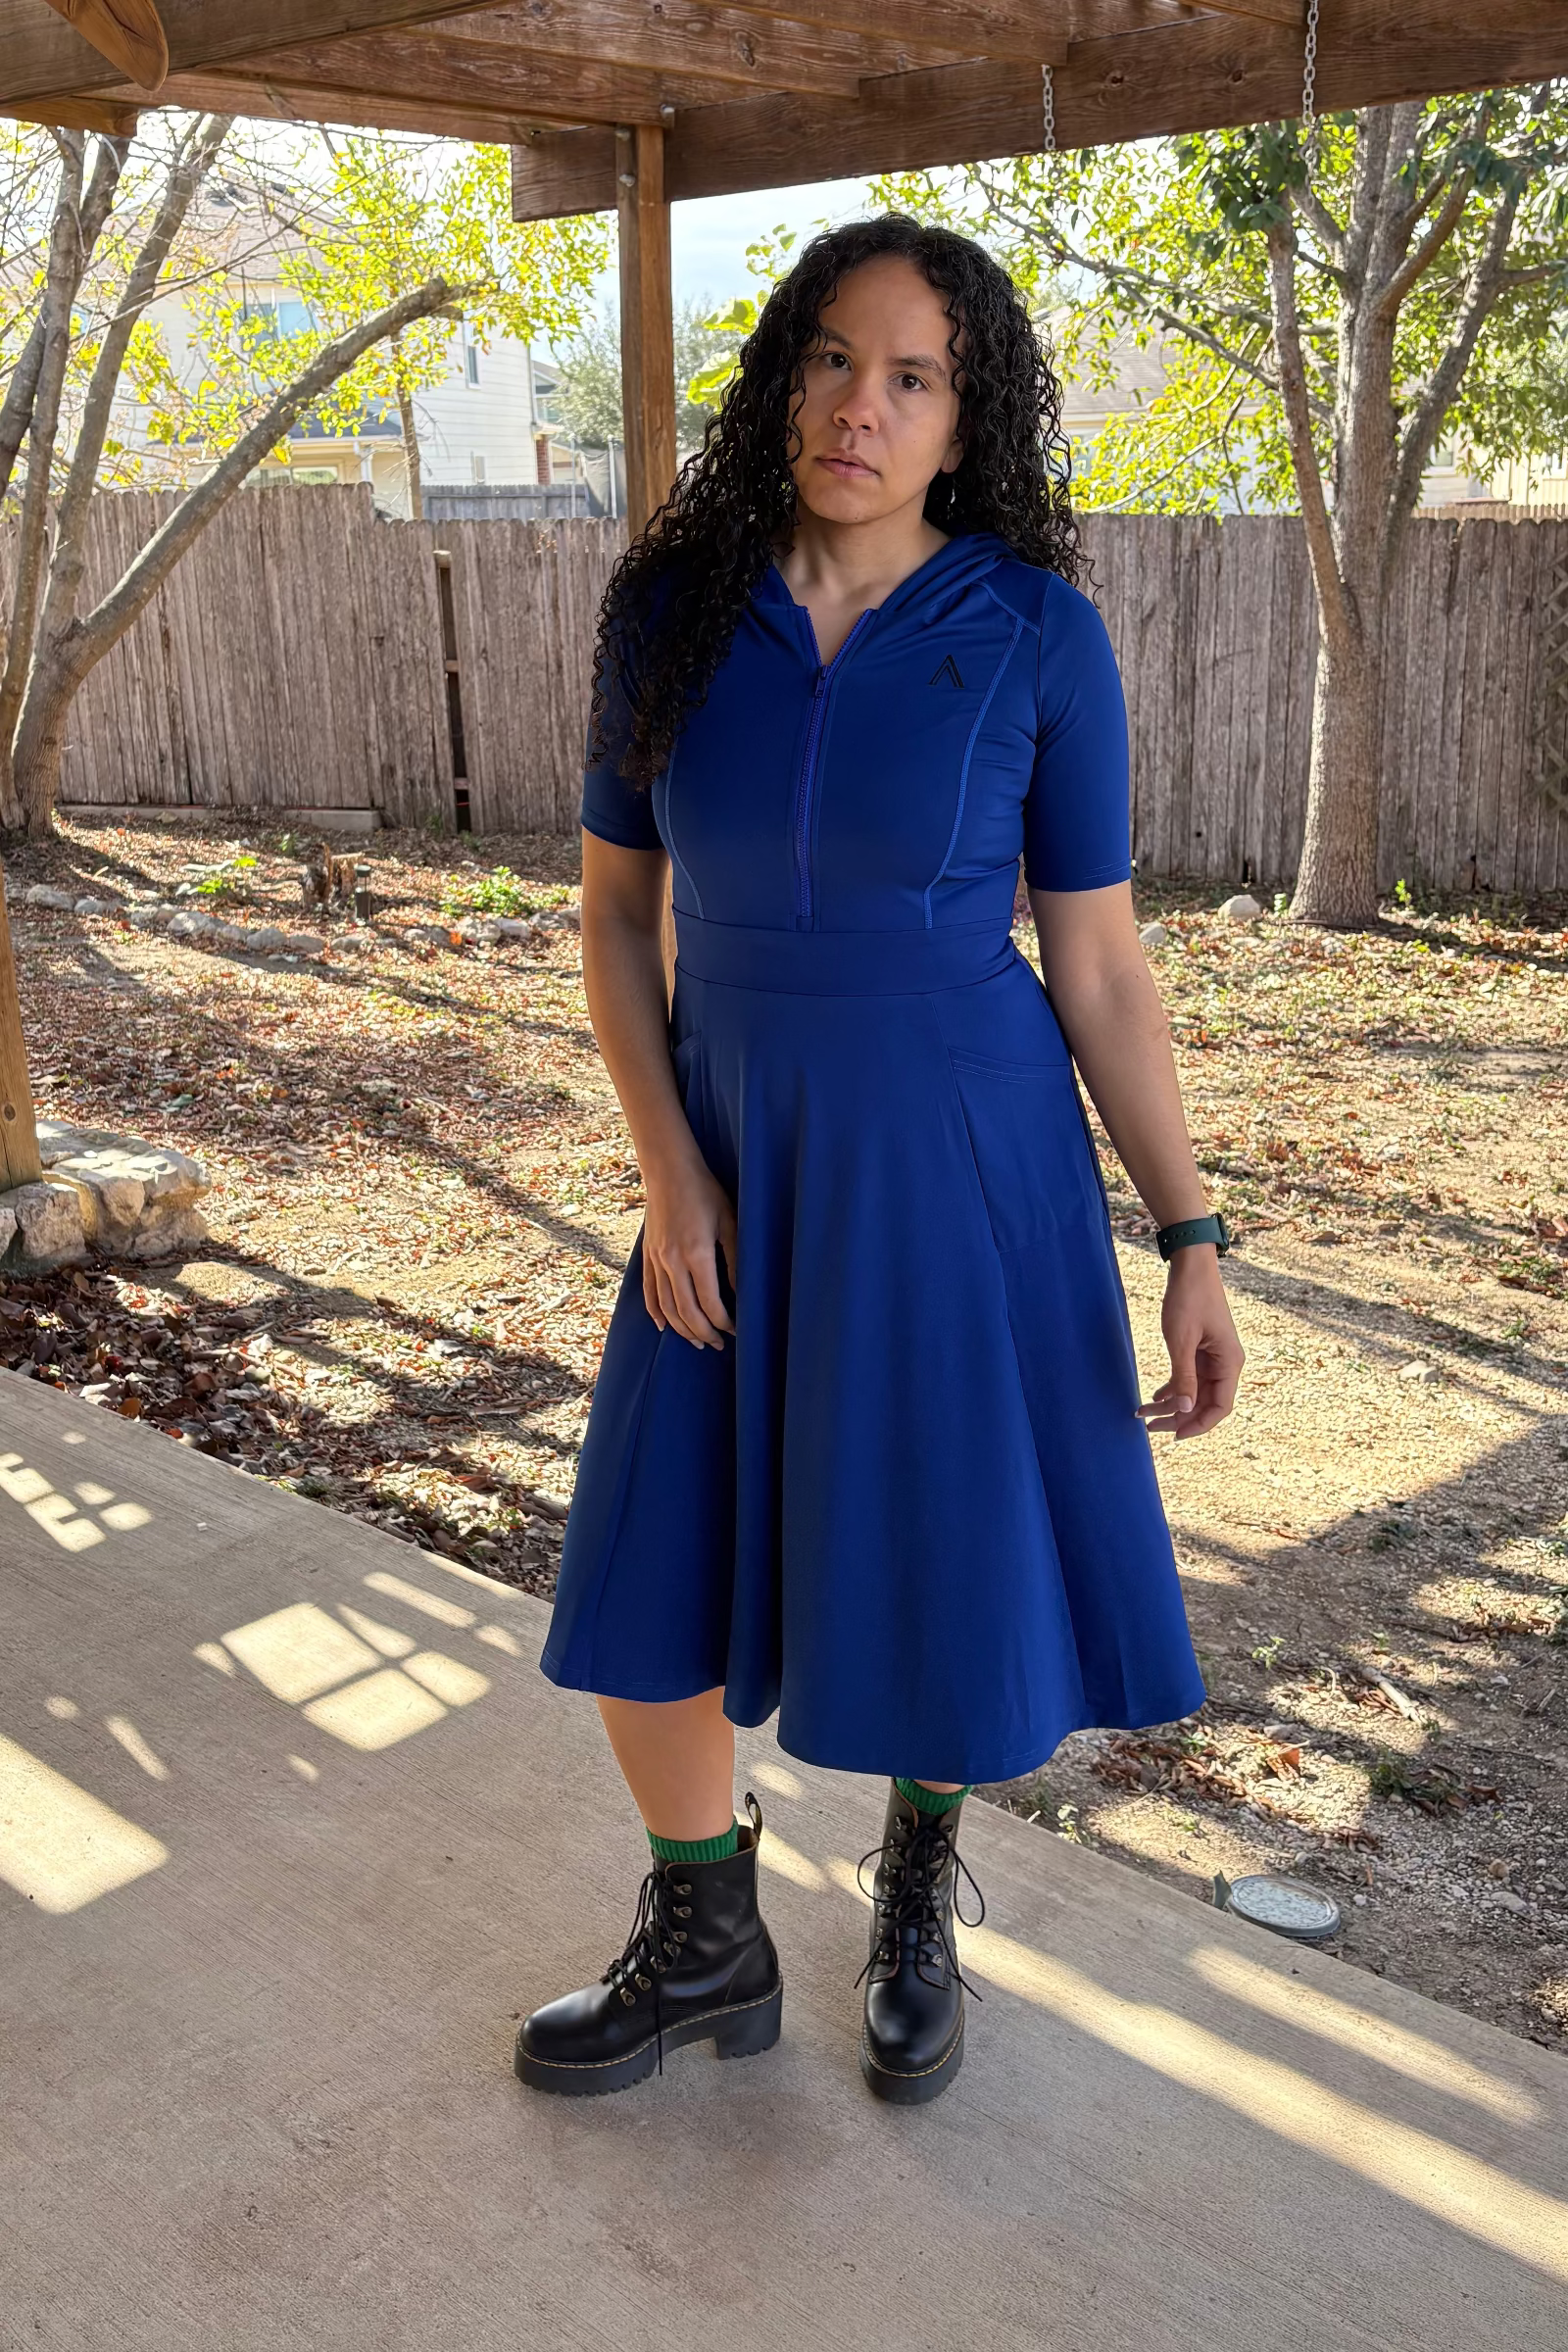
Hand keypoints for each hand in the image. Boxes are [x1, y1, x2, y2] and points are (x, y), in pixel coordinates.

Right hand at [642, 1153, 736, 1347]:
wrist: (668, 1171)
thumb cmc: (705, 1192)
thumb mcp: (729, 1222)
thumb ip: (735, 1260)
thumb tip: (740, 1293)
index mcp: (696, 1254)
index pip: (709, 1303)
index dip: (723, 1322)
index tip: (735, 1330)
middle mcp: (672, 1261)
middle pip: (686, 1312)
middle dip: (704, 1333)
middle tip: (718, 1345)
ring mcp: (656, 1259)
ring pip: (666, 1308)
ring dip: (682, 1329)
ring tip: (697, 1341)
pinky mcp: (647, 1255)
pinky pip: (649, 1292)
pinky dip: (656, 1313)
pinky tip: (664, 1326)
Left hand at [1136, 1246, 1242, 1438]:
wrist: (1190, 1267)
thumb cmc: (1189, 1299)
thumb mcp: (1181, 1341)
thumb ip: (1183, 1377)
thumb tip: (1182, 1410)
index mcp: (1230, 1364)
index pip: (1220, 1408)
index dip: (1198, 1425)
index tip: (1173, 1436)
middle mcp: (1226, 1364)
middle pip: (1205, 1404)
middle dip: (1177, 1418)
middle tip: (1149, 1427)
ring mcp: (1213, 1358)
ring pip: (1194, 1393)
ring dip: (1171, 1405)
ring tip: (1143, 1413)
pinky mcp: (1201, 1351)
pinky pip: (1189, 1379)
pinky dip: (1172, 1389)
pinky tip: (1153, 1396)